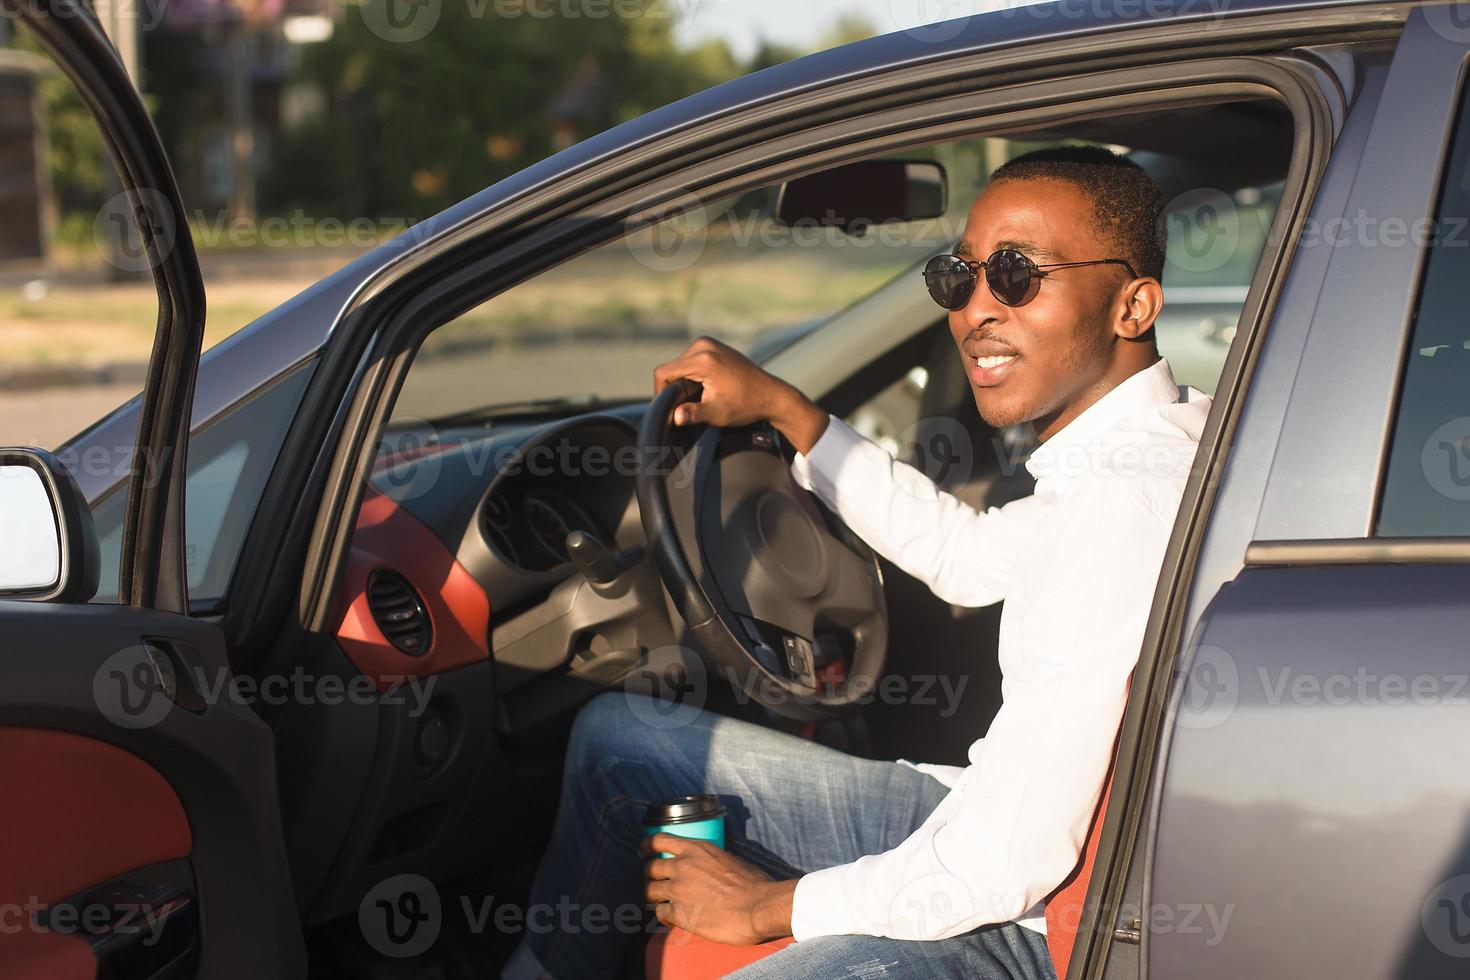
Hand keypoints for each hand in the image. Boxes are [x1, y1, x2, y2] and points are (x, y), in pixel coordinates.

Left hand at [641, 833, 795, 944]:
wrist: (758, 907)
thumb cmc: (753, 884)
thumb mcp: (731, 859)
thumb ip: (713, 860)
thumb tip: (712, 865)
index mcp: (696, 849)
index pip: (658, 840)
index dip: (647, 846)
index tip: (644, 852)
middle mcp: (683, 866)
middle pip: (650, 867)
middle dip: (650, 876)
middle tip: (656, 882)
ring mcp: (678, 890)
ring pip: (650, 890)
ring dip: (654, 896)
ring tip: (662, 901)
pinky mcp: (679, 914)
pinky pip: (659, 913)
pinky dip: (664, 915)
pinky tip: (673, 918)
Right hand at [652, 337, 828, 453]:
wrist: (772, 395)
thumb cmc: (746, 405)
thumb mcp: (718, 413)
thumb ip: (693, 414)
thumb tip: (674, 417)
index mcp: (703, 359)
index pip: (663, 372)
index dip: (660, 392)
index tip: (669, 408)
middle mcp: (704, 345)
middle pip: (671, 367)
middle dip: (674, 387)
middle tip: (689, 406)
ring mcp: (710, 343)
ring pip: (680, 364)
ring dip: (684, 381)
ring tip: (701, 397)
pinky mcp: (714, 345)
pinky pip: (691, 360)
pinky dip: (693, 374)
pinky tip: (706, 388)